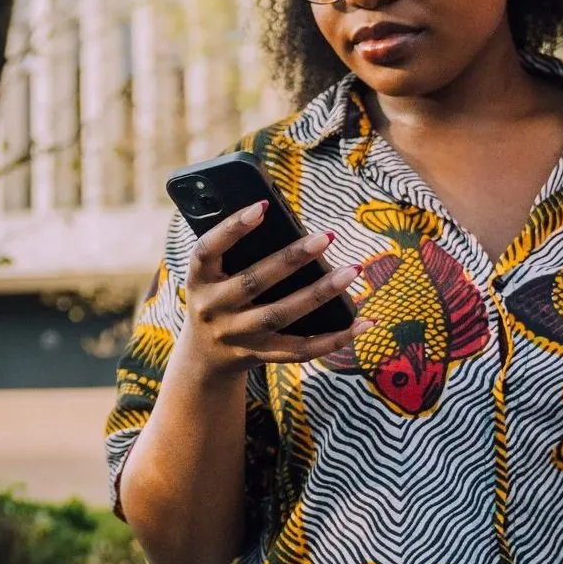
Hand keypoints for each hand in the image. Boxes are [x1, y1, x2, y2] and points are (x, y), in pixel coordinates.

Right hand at [180, 202, 369, 374]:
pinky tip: (363, 321)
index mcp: (198, 280)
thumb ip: (236, 250)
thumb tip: (282, 218)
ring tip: (351, 270)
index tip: (262, 206)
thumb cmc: (218, 296)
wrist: (204, 357)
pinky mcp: (261, 356)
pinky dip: (335, 338)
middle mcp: (212, 310)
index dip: (232, 228)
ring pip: (281, 315)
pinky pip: (301, 349)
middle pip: (254, 283)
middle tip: (327, 237)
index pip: (208, 250)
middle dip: (292, 259)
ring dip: (320, 292)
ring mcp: (237, 337)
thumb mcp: (213, 274)